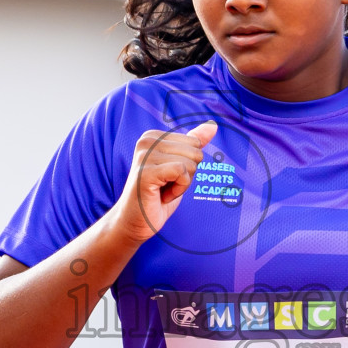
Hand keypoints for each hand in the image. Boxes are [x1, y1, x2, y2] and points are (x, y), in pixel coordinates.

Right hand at [108, 121, 218, 244]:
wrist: (136, 222)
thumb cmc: (159, 195)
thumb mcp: (180, 167)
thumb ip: (193, 144)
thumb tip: (212, 125)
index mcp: (153, 135)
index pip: (195, 143)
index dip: (188, 165)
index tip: (168, 177)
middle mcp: (146, 140)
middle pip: (195, 152)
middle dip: (187, 175)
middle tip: (165, 186)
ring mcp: (144, 155)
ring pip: (190, 164)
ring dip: (182, 184)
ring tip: (162, 191)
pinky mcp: (146, 172)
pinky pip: (182, 173)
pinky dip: (179, 189)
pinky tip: (162, 196)